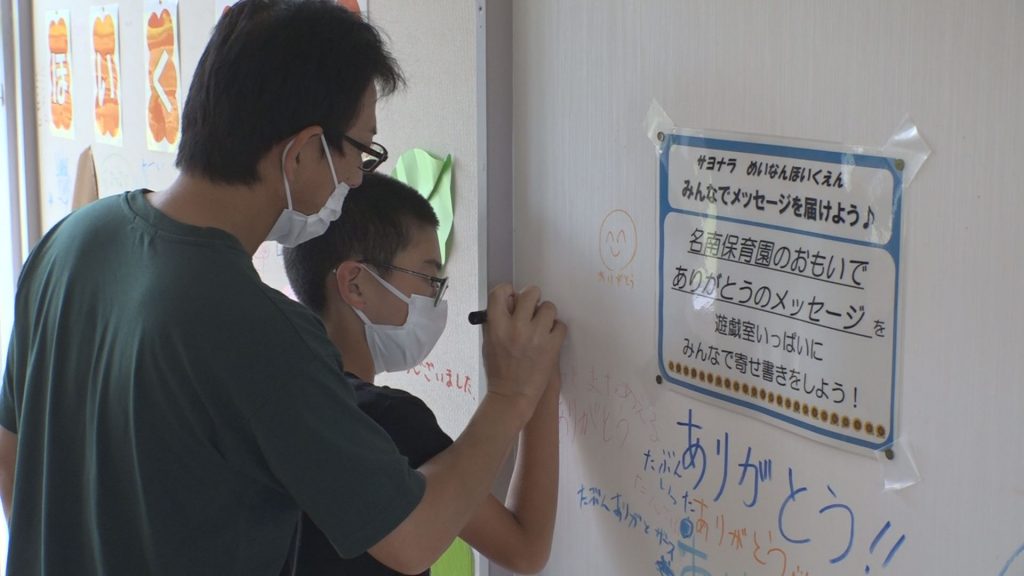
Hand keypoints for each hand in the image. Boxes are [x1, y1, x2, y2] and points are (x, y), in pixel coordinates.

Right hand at [482, 285, 566, 420]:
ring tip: (542, 326)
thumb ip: (497, 320)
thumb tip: (512, 302)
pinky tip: (549, 339)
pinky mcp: (552, 346)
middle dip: (533, 298)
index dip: (508, 290)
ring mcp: (536, 336)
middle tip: (532, 308)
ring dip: (546, 315)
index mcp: (497, 325)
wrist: (512, 395)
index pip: (500, 292)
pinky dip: (556, 330)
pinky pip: (561, 325)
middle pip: (530, 293)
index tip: (512, 295)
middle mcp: (516, 327)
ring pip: (549, 307)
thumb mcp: (489, 342)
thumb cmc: (498, 370)